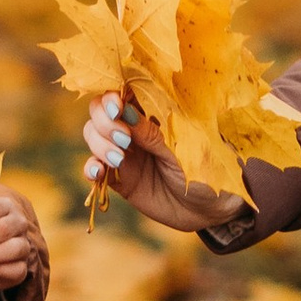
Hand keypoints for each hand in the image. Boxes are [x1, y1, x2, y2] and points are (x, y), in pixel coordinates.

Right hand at [81, 93, 244, 235]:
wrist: (211, 208)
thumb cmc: (205, 169)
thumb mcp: (182, 150)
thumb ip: (152, 134)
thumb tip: (124, 111)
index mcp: (153, 112)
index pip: (124, 92)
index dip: (112, 95)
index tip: (116, 108)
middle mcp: (134, 128)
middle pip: (100, 111)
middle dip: (104, 121)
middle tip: (124, 139)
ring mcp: (124, 151)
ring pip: (93, 135)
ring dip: (99, 144)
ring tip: (118, 159)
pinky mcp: (119, 177)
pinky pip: (95, 167)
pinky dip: (90, 167)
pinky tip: (98, 172)